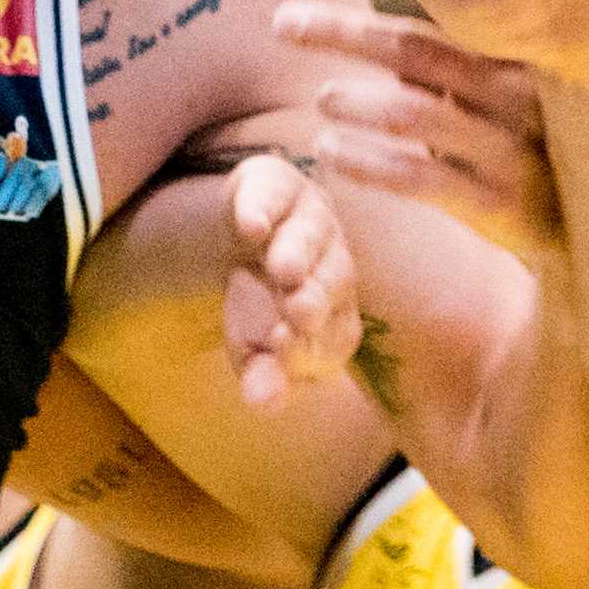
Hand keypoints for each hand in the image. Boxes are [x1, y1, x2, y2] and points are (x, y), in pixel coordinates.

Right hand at [223, 153, 359, 408]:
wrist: (250, 232)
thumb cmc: (258, 301)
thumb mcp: (252, 345)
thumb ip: (262, 374)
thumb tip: (262, 405)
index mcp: (338, 311)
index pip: (334, 335)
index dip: (310, 343)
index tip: (285, 348)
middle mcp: (333, 263)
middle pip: (333, 280)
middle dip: (316, 296)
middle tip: (301, 312)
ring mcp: (309, 219)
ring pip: (310, 235)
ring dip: (297, 252)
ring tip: (282, 269)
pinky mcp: (276, 184)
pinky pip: (272, 191)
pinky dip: (261, 206)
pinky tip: (249, 225)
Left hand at [275, 3, 562, 267]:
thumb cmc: (533, 124)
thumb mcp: (497, 66)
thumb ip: (441, 16)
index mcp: (518, 48)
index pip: (438, 7)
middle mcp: (519, 90)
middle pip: (418, 51)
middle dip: (343, 32)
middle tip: (282, 22)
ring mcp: (511, 147)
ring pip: (416, 115)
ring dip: (358, 103)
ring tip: (322, 98)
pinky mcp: (499, 202)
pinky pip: (421, 177)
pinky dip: (367, 163)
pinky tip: (331, 152)